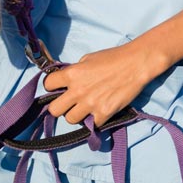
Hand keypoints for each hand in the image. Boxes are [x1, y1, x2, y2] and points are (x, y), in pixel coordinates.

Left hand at [41, 41, 165, 127]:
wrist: (135, 64)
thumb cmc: (113, 57)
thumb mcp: (88, 59)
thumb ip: (75, 71)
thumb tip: (68, 81)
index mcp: (72, 74)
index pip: (48, 84)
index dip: (51, 86)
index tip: (57, 87)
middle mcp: (78, 90)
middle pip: (54, 110)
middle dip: (60, 106)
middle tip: (68, 103)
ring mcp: (90, 104)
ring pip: (70, 120)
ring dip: (76, 114)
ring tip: (85, 108)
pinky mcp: (104, 113)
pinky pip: (91, 124)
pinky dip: (95, 120)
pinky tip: (100, 110)